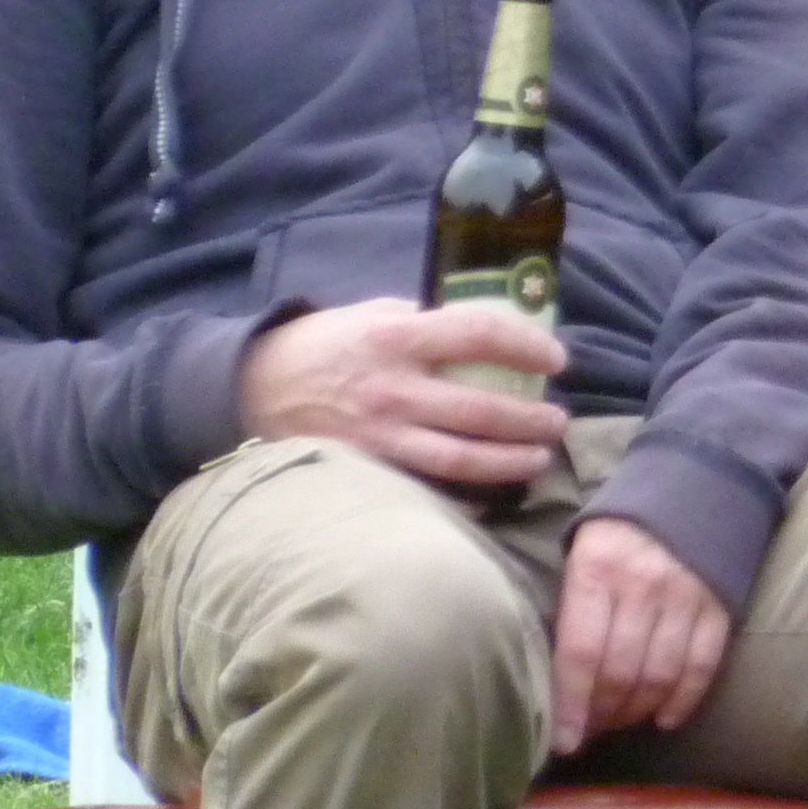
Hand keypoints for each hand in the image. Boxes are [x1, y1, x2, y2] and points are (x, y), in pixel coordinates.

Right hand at [238, 299, 567, 490]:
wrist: (249, 388)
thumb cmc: (321, 344)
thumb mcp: (373, 313)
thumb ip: (426, 320)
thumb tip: (483, 330)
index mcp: (397, 338)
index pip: (480, 335)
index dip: (527, 347)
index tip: (557, 360)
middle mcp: (392, 389)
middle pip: (481, 409)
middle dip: (530, 419)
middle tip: (558, 421)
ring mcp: (378, 436)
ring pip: (459, 458)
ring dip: (509, 462)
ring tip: (539, 458)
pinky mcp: (365, 470)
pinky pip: (424, 488)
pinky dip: (464, 495)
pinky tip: (492, 493)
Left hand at [550, 518, 733, 753]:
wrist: (697, 476)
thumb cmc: (623, 524)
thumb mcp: (582, 550)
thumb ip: (574, 606)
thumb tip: (560, 677)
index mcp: (596, 569)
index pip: (580, 653)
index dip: (570, 706)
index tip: (564, 742)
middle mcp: (642, 584)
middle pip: (620, 671)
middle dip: (603, 713)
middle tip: (593, 728)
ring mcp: (686, 594)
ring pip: (660, 674)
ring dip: (638, 710)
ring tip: (623, 720)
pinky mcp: (721, 603)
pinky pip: (703, 664)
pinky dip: (684, 700)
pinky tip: (664, 717)